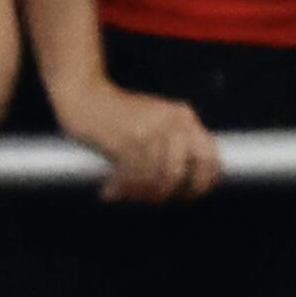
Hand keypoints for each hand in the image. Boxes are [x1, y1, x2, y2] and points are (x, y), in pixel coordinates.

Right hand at [51, 75, 220, 204]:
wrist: (86, 96)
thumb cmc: (119, 116)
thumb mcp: (156, 123)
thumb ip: (176, 146)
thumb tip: (188, 186)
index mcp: (184, 116)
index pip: (209, 157)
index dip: (202, 183)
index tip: (187, 196)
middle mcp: (172, 121)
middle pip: (180, 173)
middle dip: (167, 193)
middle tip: (153, 200)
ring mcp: (150, 129)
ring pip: (156, 178)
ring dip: (140, 193)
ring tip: (127, 196)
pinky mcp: (127, 139)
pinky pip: (133, 176)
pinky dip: (122, 188)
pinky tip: (112, 190)